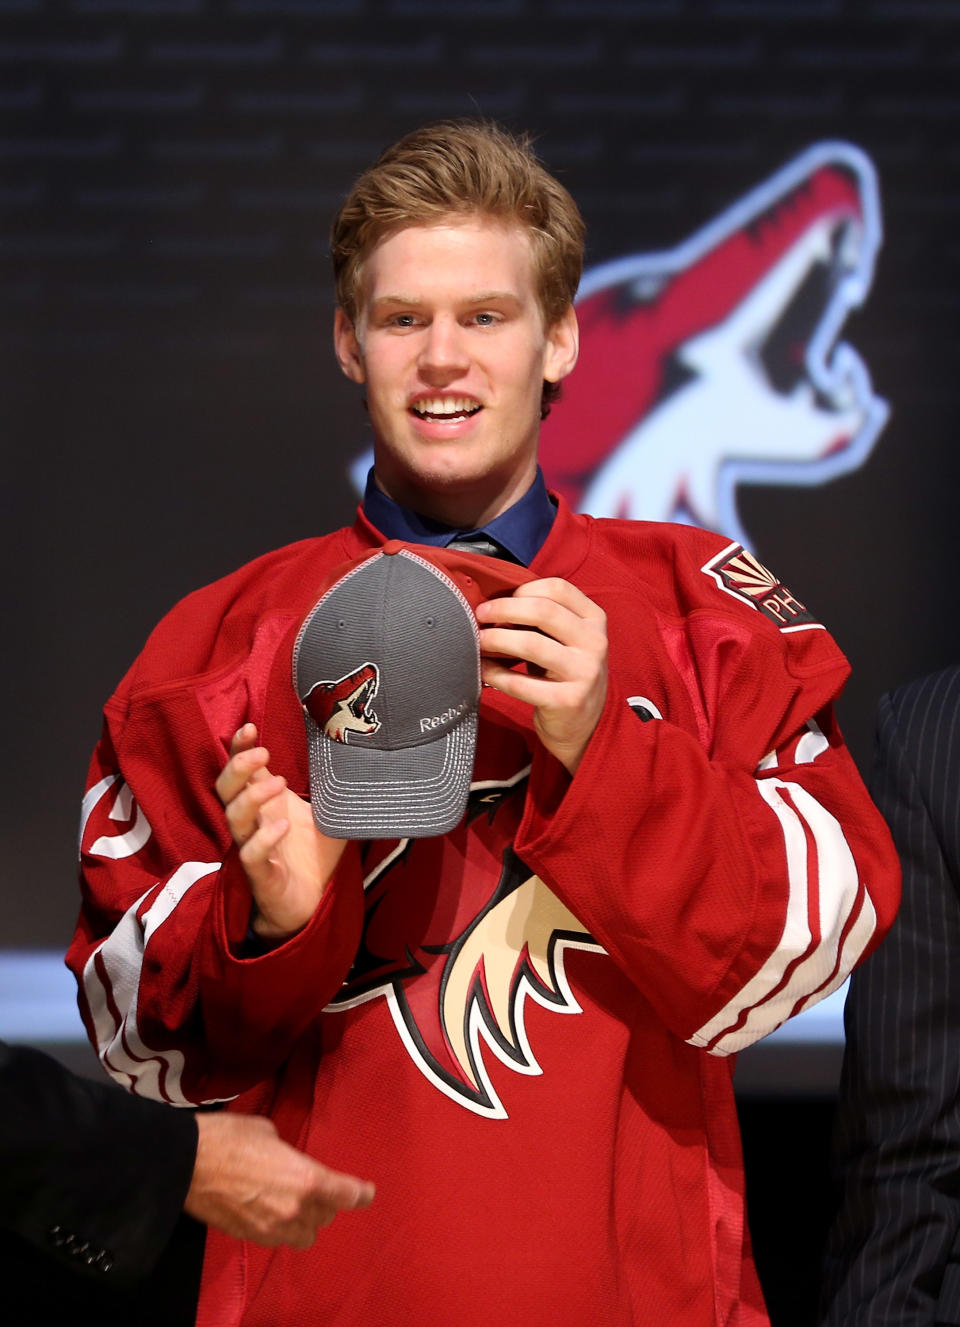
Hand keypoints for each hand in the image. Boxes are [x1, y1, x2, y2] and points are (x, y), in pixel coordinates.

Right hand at [184, 1111, 373, 1247]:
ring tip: (296, 1204)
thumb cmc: (230, 1138)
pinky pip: (280, 1240)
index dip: (361, 1194)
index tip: (367, 1193)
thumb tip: (287, 1161)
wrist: (188, 1164)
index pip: (347, 1195)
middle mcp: (295, 1209)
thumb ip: (289, 1154)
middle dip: (326, 1202)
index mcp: (306, 1178)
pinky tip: (273, 1212)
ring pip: (306, 1235)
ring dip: (307, 1221)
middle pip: (327, 1216)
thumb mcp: (270, 1133)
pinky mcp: (252, 1237)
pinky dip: (284, 1229)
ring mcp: (273, 1228)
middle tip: (316, 1187)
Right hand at [215, 723, 347, 940]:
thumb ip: (334, 786)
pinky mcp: (260, 874)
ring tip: (279, 782)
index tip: (250, 726)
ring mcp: (252, 846)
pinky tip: (283, 826)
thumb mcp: (327, 812)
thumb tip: (359, 754)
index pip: (240, 770)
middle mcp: (253, 821)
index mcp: (265, 802)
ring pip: (234, 818)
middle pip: (225, 789)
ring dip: (252, 797)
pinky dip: (264, 839)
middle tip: (262, 752)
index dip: (239, 747)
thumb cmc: (313, 852)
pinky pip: (251, 855)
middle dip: (238, 767)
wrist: (311, 900)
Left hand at [476, 578, 607, 774]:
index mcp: (594, 620)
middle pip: (543, 611)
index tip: (500, 598)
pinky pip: (521, 683)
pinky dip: (496, 674)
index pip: (558, 588)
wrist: (585, 725)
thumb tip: (495, 602)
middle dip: (504, 609)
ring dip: (496, 639)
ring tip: (480, 640)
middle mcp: (594, 643)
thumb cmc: (566, 673)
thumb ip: (543, 619)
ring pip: (531, 644)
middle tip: (480, 614)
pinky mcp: (567, 701)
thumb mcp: (567, 640)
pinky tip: (484, 669)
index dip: (523, 589)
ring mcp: (584, 672)